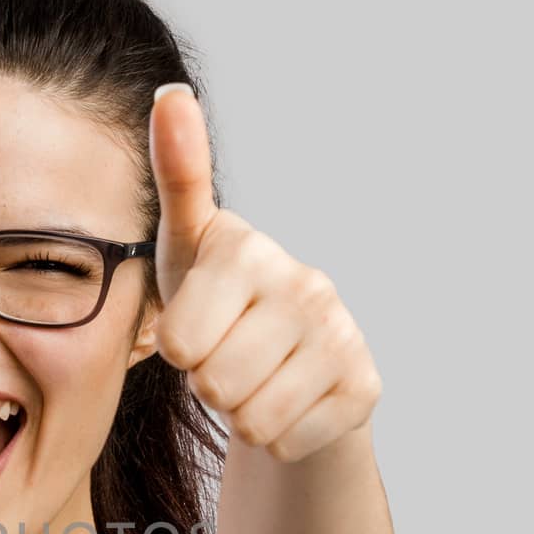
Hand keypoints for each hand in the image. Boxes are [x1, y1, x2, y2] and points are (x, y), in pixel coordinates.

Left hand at [147, 86, 381, 462]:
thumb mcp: (186, 246)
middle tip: (227, 358)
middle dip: (209, 384)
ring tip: (255, 378)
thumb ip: (177, 176)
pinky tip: (289, 401)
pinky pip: (285, 440)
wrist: (291, 370)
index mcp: (248, 250)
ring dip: (241, 413)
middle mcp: (305, 284)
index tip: (197, 326)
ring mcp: (340, 337)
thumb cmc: (223, 304)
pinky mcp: (363, 388)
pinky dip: (278, 437)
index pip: (178, 342)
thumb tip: (171, 93)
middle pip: (214, 384)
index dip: (178, 349)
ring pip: (250, 418)